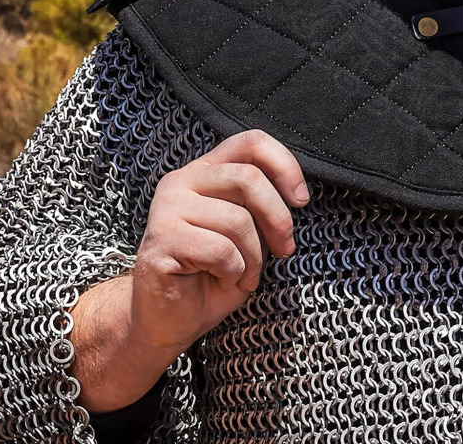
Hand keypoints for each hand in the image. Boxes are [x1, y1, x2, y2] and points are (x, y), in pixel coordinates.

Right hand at [70, 129, 308, 411]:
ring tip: (247, 273)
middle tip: (285, 248)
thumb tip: (296, 194)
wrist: (167, 319)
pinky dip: (235, 271)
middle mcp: (182, 180)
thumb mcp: (248, 230)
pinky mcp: (161, 240)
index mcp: (206, 170)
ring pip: (237, 219)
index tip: (301, 199)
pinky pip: (220, 250)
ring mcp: (166, 208)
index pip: (251, 142)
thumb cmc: (214, 271)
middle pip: (248, 178)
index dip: (284, 165)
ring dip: (255, 256)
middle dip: (278, 218)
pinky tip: (225, 279)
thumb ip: (261, 203)